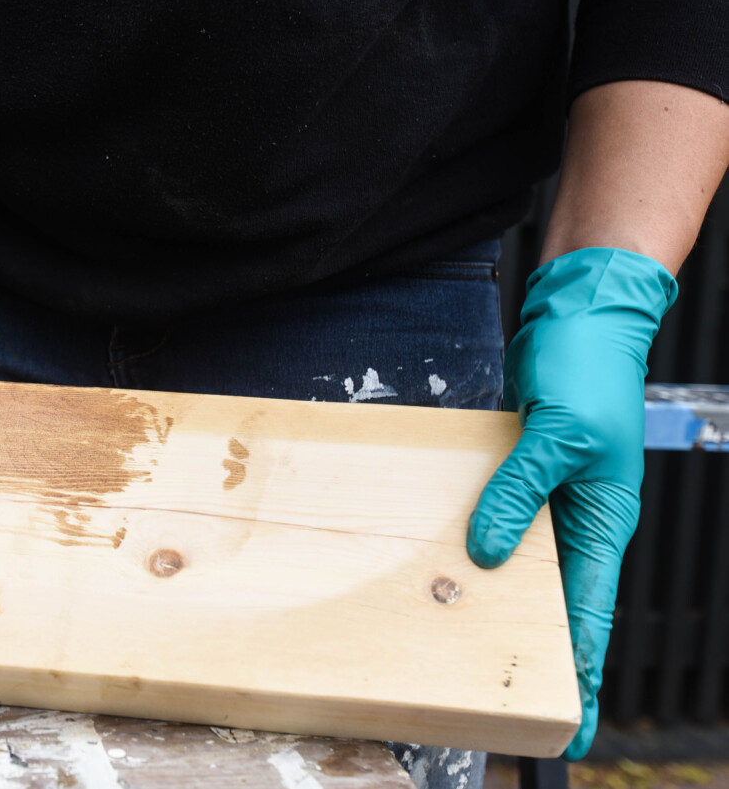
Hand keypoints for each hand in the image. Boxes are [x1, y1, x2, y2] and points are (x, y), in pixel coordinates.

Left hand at [467, 248, 676, 758]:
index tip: (570, 726)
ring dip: (492, 597)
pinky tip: (441, 565)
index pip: (589, 614)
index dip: (579, 671)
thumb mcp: (557, 434)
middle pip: (551, 599)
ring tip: (457, 645)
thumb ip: (518, 493)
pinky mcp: (516, 472)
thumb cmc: (587, 368)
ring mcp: (544, 495)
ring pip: (517, 561)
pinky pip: (494, 518)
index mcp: (601, 520)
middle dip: (528, 650)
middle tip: (497, 701)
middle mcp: (574, 517)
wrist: (576, 316)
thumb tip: (486, 553)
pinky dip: (473, 543)